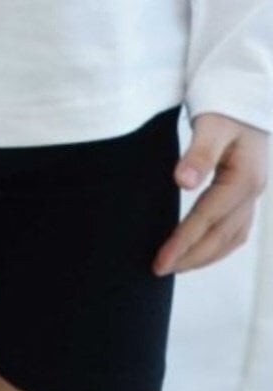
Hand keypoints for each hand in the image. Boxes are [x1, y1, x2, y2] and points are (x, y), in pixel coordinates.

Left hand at [152, 112, 269, 275]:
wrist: (244, 100)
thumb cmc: (224, 110)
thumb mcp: (210, 125)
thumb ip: (198, 154)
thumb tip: (183, 182)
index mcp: (243, 178)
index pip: (207, 219)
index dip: (183, 243)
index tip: (160, 261)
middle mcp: (252, 192)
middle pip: (220, 236)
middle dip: (189, 257)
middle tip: (158, 270)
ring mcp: (252, 196)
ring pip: (230, 238)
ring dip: (203, 257)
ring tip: (174, 267)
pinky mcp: (247, 196)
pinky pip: (236, 231)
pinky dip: (217, 248)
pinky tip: (197, 254)